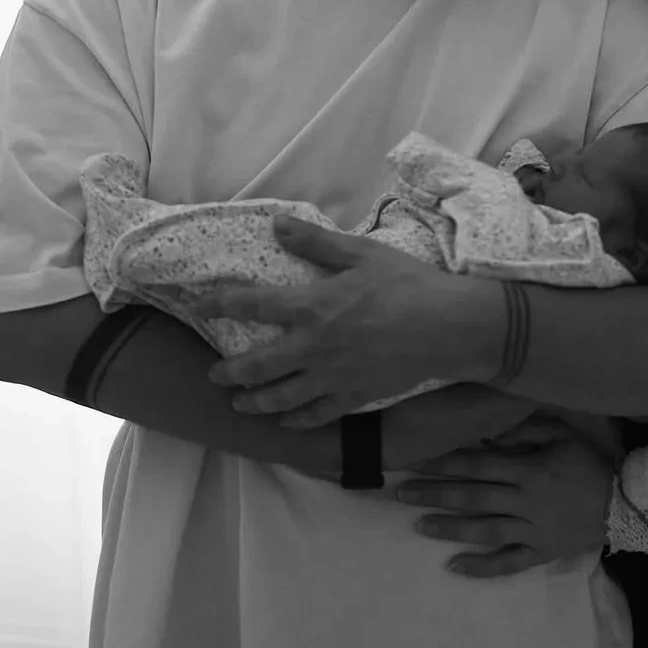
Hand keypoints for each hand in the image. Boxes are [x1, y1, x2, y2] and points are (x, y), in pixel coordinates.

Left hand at [194, 217, 491, 427]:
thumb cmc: (407, 283)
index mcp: (312, 306)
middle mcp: (313, 347)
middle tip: (214, 376)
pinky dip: (295, 421)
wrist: (448, 327)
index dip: (220, 304)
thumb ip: (317, 242)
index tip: (199, 305)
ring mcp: (331, 377)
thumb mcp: (362, 253)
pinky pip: (315, 416)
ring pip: (280, 399)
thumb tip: (277, 225)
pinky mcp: (353, 397)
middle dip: (229, 373)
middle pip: (256, 367)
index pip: (251, 305)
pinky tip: (286, 422)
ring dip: (254, 403)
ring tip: (240, 404)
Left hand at [394, 413, 614, 577]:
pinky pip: (508, 563)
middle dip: (435, 494)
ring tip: (419, 525)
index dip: (446, 462)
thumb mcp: (563, 434)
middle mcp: (526, 501)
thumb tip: (491, 432)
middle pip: (473, 497)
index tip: (418, 461)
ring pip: (484, 530)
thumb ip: (527, 429)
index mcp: (529, 470)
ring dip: (450, 528)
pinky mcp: (541, 553)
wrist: (625, 506)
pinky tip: (454, 567)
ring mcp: (532, 530)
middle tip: (402, 494)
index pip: (479, 465)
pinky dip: (481, 567)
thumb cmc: (589, 464)